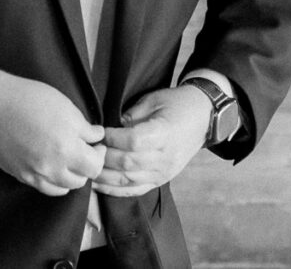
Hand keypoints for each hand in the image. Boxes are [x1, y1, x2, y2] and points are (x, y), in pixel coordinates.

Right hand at [0, 67, 105, 196]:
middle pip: (81, 180)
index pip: (95, 166)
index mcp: (67, 148)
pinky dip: (53, 182)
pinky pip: (43, 188)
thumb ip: (84, 127)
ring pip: (62, 188)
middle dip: (87, 166)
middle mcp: (52, 167)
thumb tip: (96, 136)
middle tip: (85, 152)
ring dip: (70, 177)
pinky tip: (52, 168)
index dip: (99, 155)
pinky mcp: (20, 175)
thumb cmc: (28, 99)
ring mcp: (35, 174)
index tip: (97, 145)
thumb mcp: (65, 107)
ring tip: (69, 161)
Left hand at [93, 85, 210, 196]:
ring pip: (128, 180)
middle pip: (128, 162)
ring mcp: (163, 172)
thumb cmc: (177, 104)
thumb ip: (132, 115)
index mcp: (164, 133)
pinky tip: (98, 185)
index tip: (99, 132)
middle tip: (88, 150)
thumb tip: (110, 129)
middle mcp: (165, 157)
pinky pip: (135, 190)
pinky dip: (115, 190)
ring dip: (104, 176)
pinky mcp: (161, 180)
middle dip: (104, 157)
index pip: (133, 141)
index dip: (112, 139)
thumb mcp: (154, 100)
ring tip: (87, 168)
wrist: (203, 117)